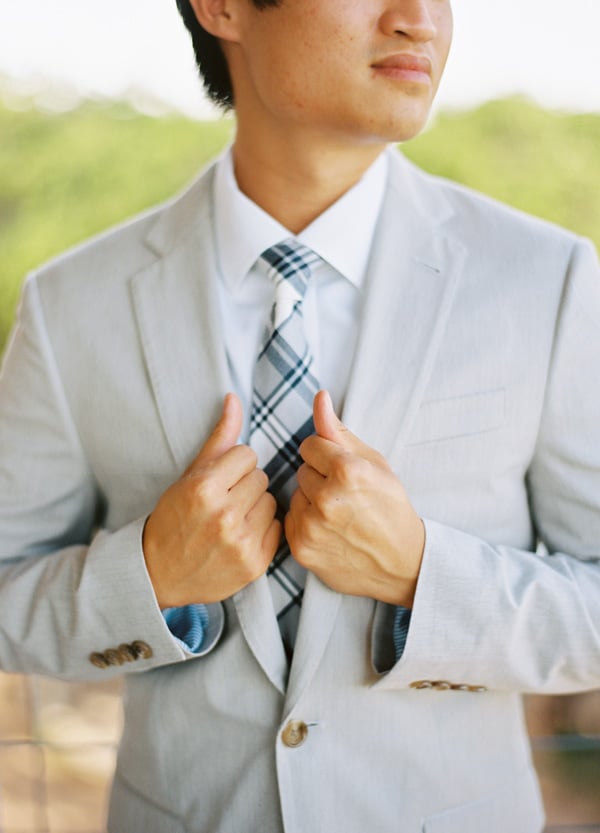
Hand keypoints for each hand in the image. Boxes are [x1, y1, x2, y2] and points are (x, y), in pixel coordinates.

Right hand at [142, 394, 279, 608]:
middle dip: (245, 485)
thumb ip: (219, 438)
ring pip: (272, 501)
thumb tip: (234, 398)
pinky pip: (277, 528)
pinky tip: (241, 536)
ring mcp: (240, 542)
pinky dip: (263, 530)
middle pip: (261, 478)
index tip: (220, 480)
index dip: (233, 466)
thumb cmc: (175, 517)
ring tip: (232, 519)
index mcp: (204, 488)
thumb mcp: (190, 475)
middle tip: (224, 501)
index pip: (247, 454)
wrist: (159, 572)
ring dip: (256, 507)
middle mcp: (223, 515)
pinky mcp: (254, 563)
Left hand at [285, 391, 424, 606]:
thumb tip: (319, 397)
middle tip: (346, 497)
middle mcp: (327, 498)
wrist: (402, 563)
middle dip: (319, 479)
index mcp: (347, 471)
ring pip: (295, 495)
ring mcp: (312, 526)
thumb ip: (338, 431)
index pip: (309, 445)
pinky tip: (329, 531)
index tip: (345, 472)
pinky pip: (290, 520)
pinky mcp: (302, 549)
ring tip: (339, 516)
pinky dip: (305, 524)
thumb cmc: (390, 507)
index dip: (327, 457)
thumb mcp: (374, 463)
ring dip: (311, 501)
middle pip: (301, 471)